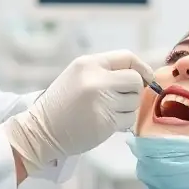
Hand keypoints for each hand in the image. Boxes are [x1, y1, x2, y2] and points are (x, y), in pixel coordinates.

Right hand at [7, 50, 154, 173]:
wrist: (41, 130)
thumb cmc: (62, 103)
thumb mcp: (79, 76)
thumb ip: (106, 71)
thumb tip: (141, 75)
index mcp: (89, 64)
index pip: (127, 57)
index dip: (142, 68)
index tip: (147, 78)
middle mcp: (96, 79)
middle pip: (135, 80)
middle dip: (133, 90)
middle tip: (119, 98)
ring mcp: (102, 101)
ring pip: (134, 101)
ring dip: (127, 108)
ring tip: (107, 111)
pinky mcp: (106, 122)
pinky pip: (129, 119)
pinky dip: (122, 122)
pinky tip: (106, 122)